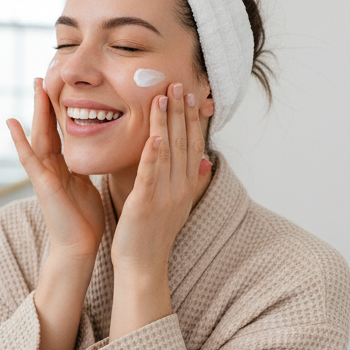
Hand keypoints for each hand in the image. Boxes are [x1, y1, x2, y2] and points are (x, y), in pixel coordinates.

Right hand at [7, 77, 104, 261]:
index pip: (58, 130)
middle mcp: (49, 165)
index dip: (56, 109)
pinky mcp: (42, 184)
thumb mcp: (87, 184)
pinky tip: (12, 122)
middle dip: (43, 103)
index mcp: (61, 164)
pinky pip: (29, 158)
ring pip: (38, 135)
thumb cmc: (84, 220)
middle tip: (40, 77)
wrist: (79, 248)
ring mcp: (43, 173)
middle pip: (45, 127)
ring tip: (34, 88)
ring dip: (36, 111)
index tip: (55, 87)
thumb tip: (92, 153)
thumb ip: (83, 167)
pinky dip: (19, 140)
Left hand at [110, 83, 209, 273]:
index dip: (192, 119)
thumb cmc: (152, 233)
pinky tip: (154, 137)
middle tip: (179, 83)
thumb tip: (206, 162)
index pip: (192, 145)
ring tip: (164, 97)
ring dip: (167, 124)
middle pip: (184, 143)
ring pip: (169, 152)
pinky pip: (151, 174)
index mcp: (185, 185)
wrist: (143, 266)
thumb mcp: (175, 203)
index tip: (191, 94)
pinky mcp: (147, 203)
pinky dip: (154, 154)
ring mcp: (166, 195)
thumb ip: (190, 181)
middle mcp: (180, 187)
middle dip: (182, 112)